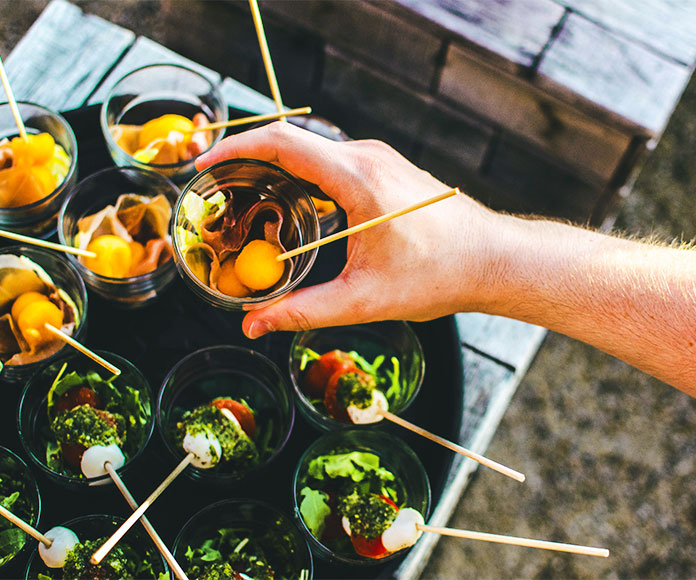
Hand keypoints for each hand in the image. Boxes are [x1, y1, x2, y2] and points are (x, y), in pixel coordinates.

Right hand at [196, 122, 499, 338]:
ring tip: (245, 201)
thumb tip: (254, 324)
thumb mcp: (364, 299)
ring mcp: (378, 158)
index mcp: (357, 178)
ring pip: (311, 152)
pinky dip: (301, 177)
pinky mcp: (385, 168)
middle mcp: (367, 156)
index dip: (235, 149)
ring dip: (274, 171)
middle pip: (290, 143)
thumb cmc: (439, 275)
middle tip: (216, 194)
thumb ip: (303, 311)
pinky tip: (291, 207)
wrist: (492, 259)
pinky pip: (331, 161)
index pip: (281, 144)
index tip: (204, 165)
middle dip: (246, 163)